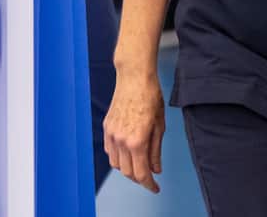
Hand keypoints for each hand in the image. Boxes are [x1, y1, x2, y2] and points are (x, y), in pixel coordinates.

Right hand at [103, 69, 165, 192]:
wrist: (134, 78)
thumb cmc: (151, 97)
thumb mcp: (160, 125)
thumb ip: (156, 150)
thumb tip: (156, 169)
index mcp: (137, 141)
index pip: (140, 173)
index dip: (148, 184)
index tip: (155, 188)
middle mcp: (121, 141)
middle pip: (127, 172)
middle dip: (139, 178)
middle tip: (150, 176)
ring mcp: (111, 135)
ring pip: (117, 164)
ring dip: (128, 168)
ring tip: (140, 163)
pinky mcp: (106, 129)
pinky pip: (110, 152)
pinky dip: (119, 157)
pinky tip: (129, 152)